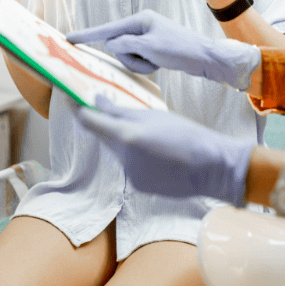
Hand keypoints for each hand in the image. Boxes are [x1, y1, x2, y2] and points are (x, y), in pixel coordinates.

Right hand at [66, 10, 260, 89]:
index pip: (108, 29)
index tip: (68, 38)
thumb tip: (111, 44)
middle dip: (130, 58)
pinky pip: (138, 60)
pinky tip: (162, 64)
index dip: (87, 35)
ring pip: (128, 56)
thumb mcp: (150, 47)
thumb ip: (125, 45)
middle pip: (118, 45)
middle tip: (151, 60)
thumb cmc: (180, 50)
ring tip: (158, 63)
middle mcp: (142, 25)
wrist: (206, 58)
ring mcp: (148, 37)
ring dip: (140, 64)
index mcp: (141, 20)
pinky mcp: (153, 48)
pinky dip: (147, 66)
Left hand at [76, 95, 254, 204]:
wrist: (212, 167)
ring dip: (126, 142)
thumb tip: (98, 101)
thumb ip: (121, 111)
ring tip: (154, 136)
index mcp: (127, 137)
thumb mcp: (154, 115)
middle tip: (120, 112)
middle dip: (109, 126)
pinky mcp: (140, 187)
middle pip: (105, 138)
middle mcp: (124, 159)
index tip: (72, 98)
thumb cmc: (187, 135)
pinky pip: (131, 166)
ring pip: (119, 153)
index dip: (78, 109)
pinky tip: (159, 153)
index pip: (90, 122)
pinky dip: (138, 157)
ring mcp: (131, 176)